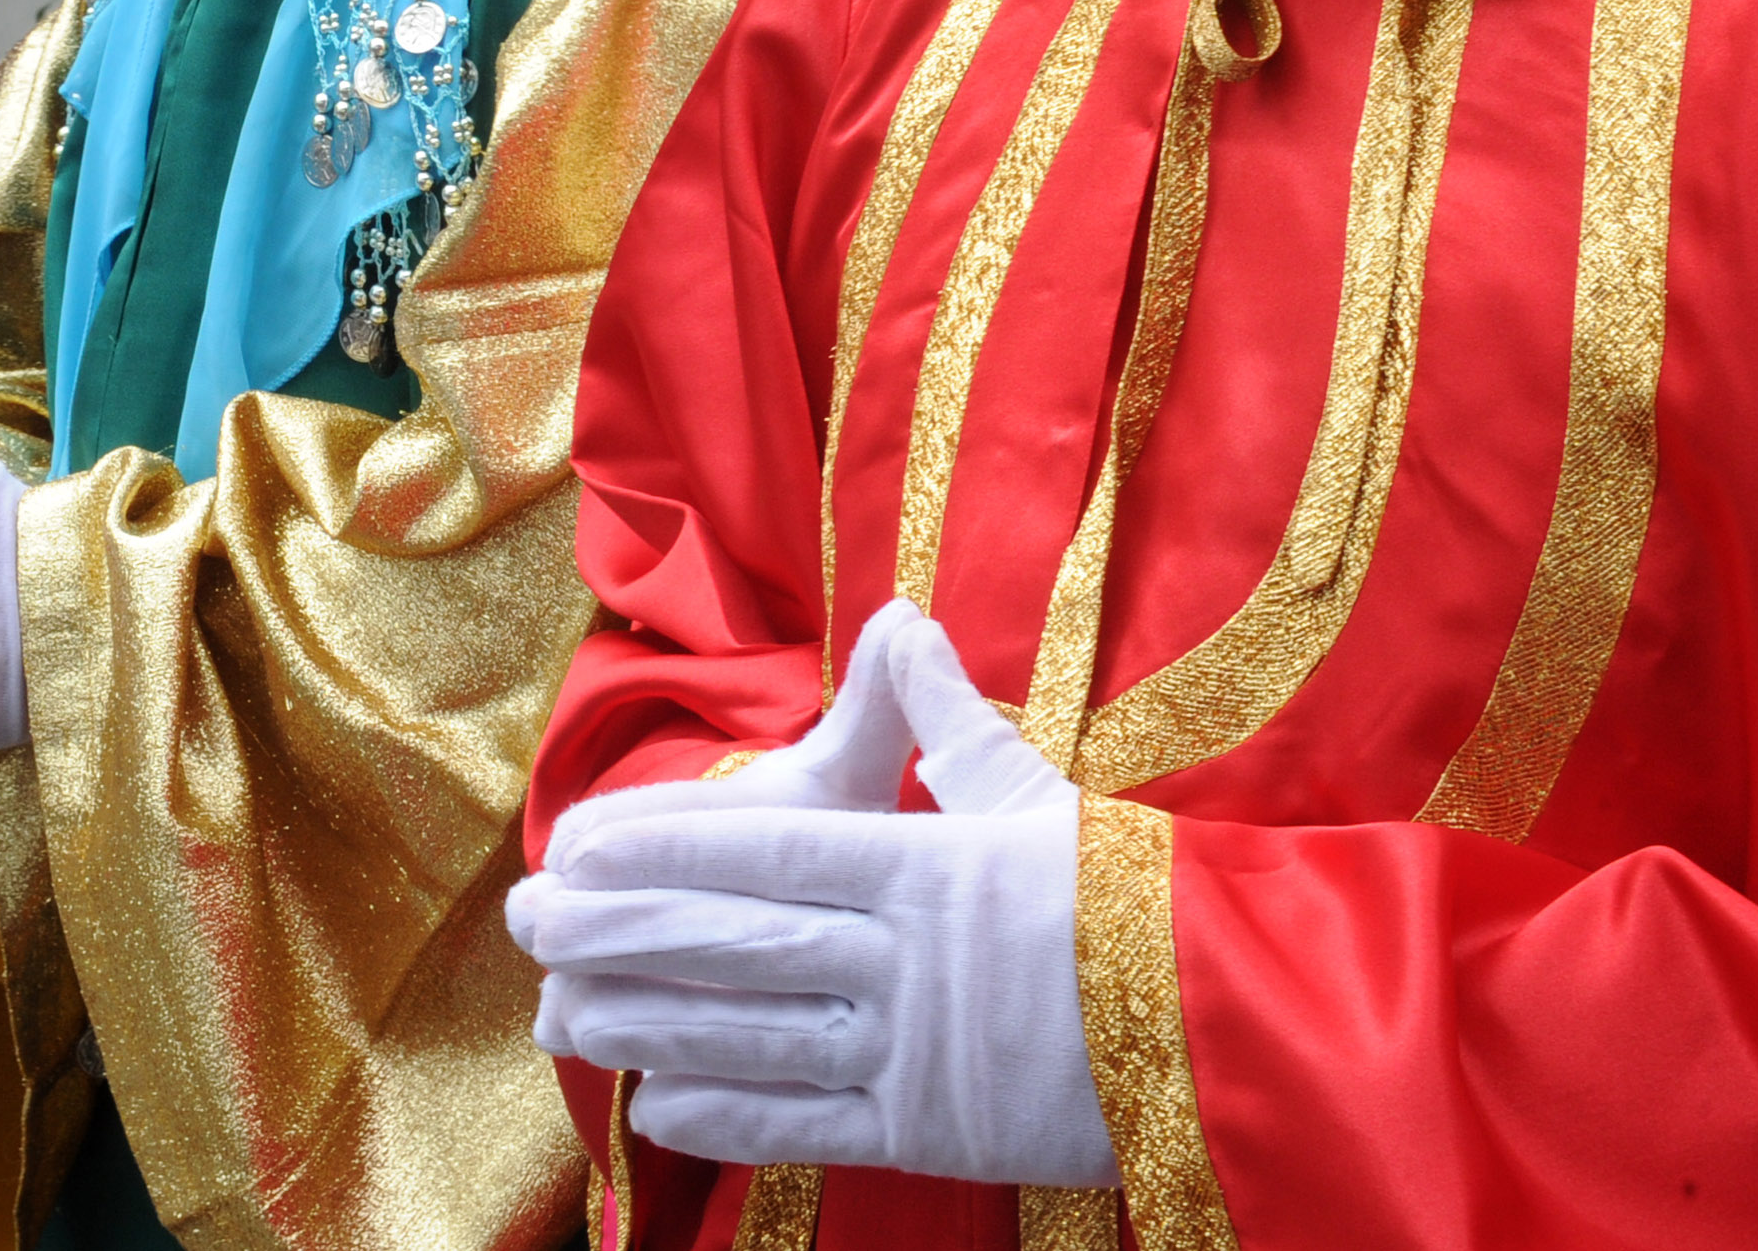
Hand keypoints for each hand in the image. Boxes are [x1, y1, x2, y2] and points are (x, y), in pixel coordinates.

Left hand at [504, 601, 1116, 1191]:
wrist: (1228, 1024)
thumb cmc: (1124, 897)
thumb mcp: (1035, 793)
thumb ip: (946, 719)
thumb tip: (903, 622)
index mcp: (922, 864)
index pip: (767, 846)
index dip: (662, 845)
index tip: (579, 839)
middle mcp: (902, 957)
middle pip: (736, 940)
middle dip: (622, 929)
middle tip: (528, 918)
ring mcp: (911, 1052)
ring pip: (750, 1035)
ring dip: (645, 1022)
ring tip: (559, 1007)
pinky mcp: (928, 1134)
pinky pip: (805, 1125)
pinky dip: (725, 1115)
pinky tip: (653, 1105)